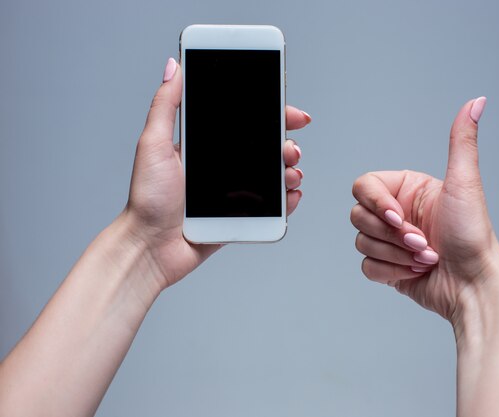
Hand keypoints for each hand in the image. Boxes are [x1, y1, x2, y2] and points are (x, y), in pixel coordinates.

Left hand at [124, 58, 310, 288]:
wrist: (150, 246)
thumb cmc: (147, 198)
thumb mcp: (153, 144)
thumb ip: (166, 105)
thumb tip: (174, 66)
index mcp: (206, 146)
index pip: (245, 123)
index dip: (271, 115)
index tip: (291, 112)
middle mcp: (222, 167)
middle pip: (266, 148)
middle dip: (286, 144)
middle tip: (290, 148)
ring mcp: (233, 192)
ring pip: (274, 176)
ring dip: (290, 170)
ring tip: (290, 173)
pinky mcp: (240, 216)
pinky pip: (272, 207)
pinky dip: (287, 199)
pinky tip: (290, 195)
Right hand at [351, 97, 498, 319]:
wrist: (473, 286)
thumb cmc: (472, 236)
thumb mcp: (464, 184)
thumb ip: (462, 141)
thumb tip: (477, 101)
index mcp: (407, 190)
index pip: (364, 186)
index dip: (377, 204)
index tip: (401, 219)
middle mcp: (396, 213)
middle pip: (358, 216)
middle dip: (392, 235)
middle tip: (423, 242)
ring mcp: (390, 241)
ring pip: (361, 242)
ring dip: (396, 255)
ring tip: (426, 258)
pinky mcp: (388, 267)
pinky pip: (367, 266)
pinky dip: (391, 272)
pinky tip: (416, 272)